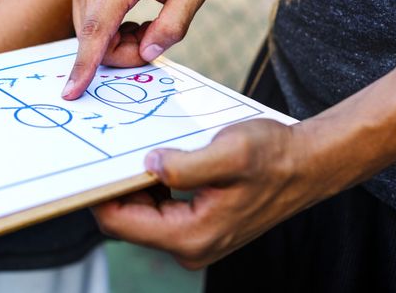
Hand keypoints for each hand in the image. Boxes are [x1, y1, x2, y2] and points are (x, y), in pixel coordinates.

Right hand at [62, 0, 209, 99]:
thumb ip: (173, 26)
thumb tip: (146, 53)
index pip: (97, 29)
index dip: (85, 65)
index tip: (72, 91)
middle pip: (94, 39)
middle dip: (123, 53)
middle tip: (154, 36)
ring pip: (89, 35)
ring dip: (118, 43)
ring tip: (145, 23)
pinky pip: (88, 24)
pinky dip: (110, 32)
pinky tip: (132, 18)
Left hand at [92, 119, 323, 269]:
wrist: (307, 165)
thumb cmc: (273, 156)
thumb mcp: (229, 152)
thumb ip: (184, 164)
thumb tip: (146, 166)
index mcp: (190, 235)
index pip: (120, 223)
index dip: (98, 194)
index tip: (88, 165)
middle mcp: (189, 246)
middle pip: (127, 221)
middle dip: (115, 186)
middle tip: (111, 150)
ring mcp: (193, 239)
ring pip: (142, 213)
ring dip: (134, 184)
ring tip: (136, 151)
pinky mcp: (199, 227)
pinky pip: (159, 209)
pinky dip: (152, 186)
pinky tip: (158, 160)